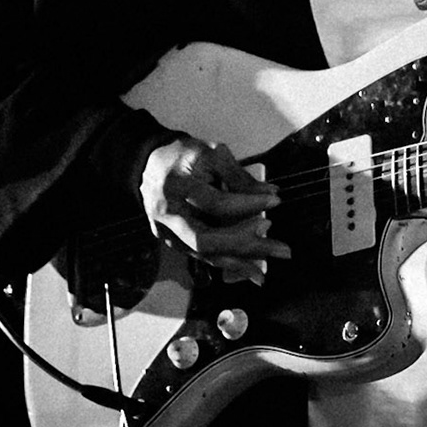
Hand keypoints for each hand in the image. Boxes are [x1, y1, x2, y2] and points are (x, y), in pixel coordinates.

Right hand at [139, 137, 293, 284]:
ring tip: (267, 271)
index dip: (248, 204)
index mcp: (178, 187)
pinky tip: (250, 271)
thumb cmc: (183, 156)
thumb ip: (238, 176)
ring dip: (239, 264)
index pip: (216, 203)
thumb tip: (270, 192)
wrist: (149, 165)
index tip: (275, 200)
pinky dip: (228, 265)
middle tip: (277, 246)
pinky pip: (203, 258)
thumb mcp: (211, 154)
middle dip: (245, 245)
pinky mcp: (173, 242)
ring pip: (206, 255)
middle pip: (207, 239)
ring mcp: (168, 233)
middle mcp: (170, 216)